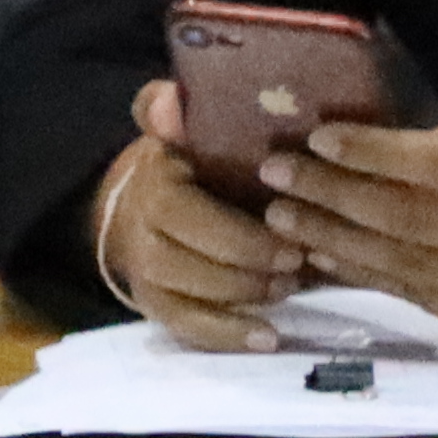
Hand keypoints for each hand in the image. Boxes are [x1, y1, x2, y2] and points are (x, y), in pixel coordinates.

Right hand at [97, 80, 311, 349]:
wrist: (147, 199)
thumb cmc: (193, 159)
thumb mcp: (187, 126)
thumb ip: (175, 109)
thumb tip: (170, 101)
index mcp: (155, 183)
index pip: (180, 213)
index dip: (232, 232)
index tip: (285, 228)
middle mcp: (140, 229)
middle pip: (180, 260)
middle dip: (244, 264)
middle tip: (297, 262)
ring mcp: (144, 270)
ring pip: (184, 294)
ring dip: (240, 295)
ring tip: (288, 288)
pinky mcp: (155, 302)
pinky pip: (183, 326)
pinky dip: (225, 335)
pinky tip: (267, 337)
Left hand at [255, 70, 437, 341]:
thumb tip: (412, 143)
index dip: (378, 152)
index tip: (318, 137)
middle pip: (417, 218)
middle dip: (335, 195)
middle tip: (275, 173)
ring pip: (409, 264)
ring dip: (334, 239)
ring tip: (280, 214)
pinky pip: (419, 298)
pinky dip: (364, 275)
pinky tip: (320, 255)